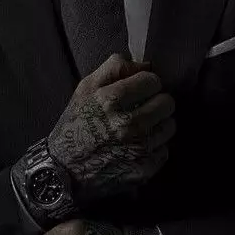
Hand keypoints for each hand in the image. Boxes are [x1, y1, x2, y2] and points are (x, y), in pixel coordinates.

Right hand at [48, 53, 175, 205]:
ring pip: (170, 126)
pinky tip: (137, 148)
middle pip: (167, 103)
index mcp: (111, 101)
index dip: (147, 82)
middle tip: (144, 108)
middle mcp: (128, 125)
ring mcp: (138, 150)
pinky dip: (154, 148)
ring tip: (141, 128)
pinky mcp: (144, 170)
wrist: (64, 170)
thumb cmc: (75, 125)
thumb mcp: (85, 88)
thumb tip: (145, 64)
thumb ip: (114, 68)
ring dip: (158, 125)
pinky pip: (164, 151)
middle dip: (157, 102)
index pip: (152, 80)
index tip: (140, 89)